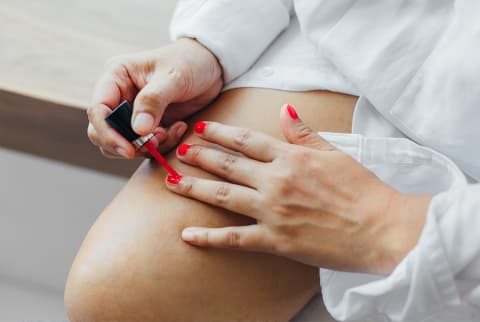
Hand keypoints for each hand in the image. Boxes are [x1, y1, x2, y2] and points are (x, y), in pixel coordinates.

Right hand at [87, 38, 222, 157]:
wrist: (211, 66)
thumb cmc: (190, 62)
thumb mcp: (173, 77)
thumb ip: (153, 101)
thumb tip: (137, 130)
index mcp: (116, 77)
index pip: (98, 110)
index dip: (108, 133)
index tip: (129, 150)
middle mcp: (119, 97)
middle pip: (104, 133)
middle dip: (129, 144)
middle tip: (156, 141)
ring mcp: (133, 113)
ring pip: (124, 144)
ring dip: (148, 146)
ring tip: (171, 132)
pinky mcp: (150, 125)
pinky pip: (146, 146)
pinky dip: (162, 145)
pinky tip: (179, 128)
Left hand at [166, 104, 431, 274]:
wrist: (380, 227)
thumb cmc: (362, 190)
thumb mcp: (335, 152)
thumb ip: (305, 133)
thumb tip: (284, 110)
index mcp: (291, 157)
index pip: (247, 140)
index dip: (221, 132)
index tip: (202, 127)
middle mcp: (276, 180)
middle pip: (229, 164)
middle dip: (200, 155)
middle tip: (178, 150)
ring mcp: (272, 210)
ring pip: (224, 195)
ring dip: (195, 187)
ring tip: (172, 181)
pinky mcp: (275, 239)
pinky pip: (235, 238)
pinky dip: (210, 238)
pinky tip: (187, 235)